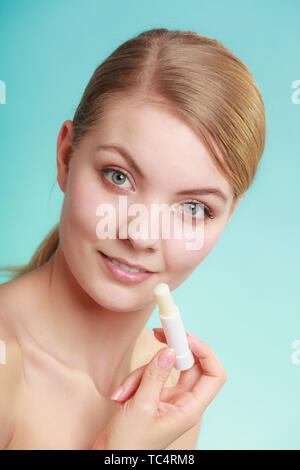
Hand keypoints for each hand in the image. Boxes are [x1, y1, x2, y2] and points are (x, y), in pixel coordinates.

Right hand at [92, 329, 226, 449]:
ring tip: (124, 393)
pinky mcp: (154, 396)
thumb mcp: (141, 406)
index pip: (213, 375)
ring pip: (163, 368)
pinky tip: (121, 396)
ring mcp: (169, 398)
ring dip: (141, 374)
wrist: (109, 457)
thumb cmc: (128, 444)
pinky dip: (134, 381)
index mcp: (190, 409)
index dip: (205, 352)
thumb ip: (155, 376)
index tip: (186, 337)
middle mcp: (184, 402)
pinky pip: (150, 376)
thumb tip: (169, 351)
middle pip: (188, 365)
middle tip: (158, 334)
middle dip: (170, 351)